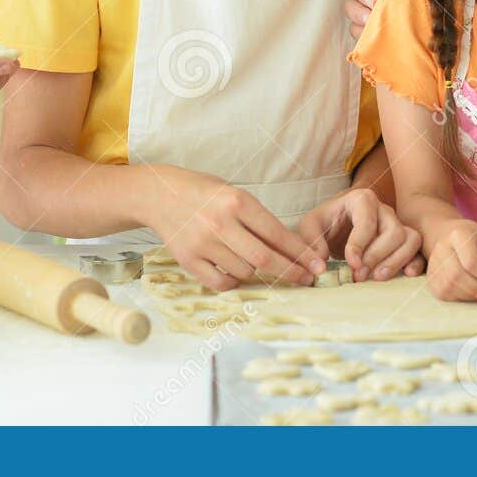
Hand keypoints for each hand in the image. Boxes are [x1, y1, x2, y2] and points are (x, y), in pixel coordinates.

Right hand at [145, 167, 326, 291]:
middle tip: (306, 279)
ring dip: (256, 273)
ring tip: (252, 260)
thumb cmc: (204, 193)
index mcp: (237, 201)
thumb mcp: (235, 195)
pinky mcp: (188, 260)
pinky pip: (221, 283)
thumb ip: (259, 221)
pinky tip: (234, 270)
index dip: (300, 253)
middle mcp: (220, 223)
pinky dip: (233, 281)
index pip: (277, 233)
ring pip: (244, 272)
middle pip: (264, 259)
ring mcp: (203, 244)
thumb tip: (291, 251)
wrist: (159, 194)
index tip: (316, 266)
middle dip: (290, 272)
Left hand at [297, 188, 423, 280]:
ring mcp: (397, 223)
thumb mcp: (310, 227)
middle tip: (359, 276)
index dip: (360, 244)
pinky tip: (406, 275)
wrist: (337, 224)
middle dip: (377, 256)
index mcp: (361, 199)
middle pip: (393, 231)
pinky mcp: (404, 240)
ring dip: (396, 261)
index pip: (367, 220)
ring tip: (376, 278)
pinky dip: (415, 262)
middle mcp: (383, 209)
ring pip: (410, 239)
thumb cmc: (325, 223)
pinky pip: (418, 249)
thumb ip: (310, 242)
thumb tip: (320, 265)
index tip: (351, 263)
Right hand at [346, 0, 411, 39]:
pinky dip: (371, 45)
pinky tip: (385, 43)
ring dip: (364, 31)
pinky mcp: (380, 35)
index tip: (375, 1)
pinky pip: (366, 42)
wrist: (443, 5)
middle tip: (373, 19)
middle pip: (351, 5)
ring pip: (355, 26)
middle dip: (360, 14)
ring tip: (380, 34)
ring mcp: (374, 18)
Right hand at [425, 219, 476, 301]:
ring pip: (449, 287)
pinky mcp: (430, 277)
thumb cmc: (475, 241)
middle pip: (457, 276)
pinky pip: (444, 294)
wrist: (451, 237)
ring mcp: (433, 263)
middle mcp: (442, 248)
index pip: (471, 261)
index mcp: (459, 234)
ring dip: (470, 296)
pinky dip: (460, 298)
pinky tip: (470, 293)